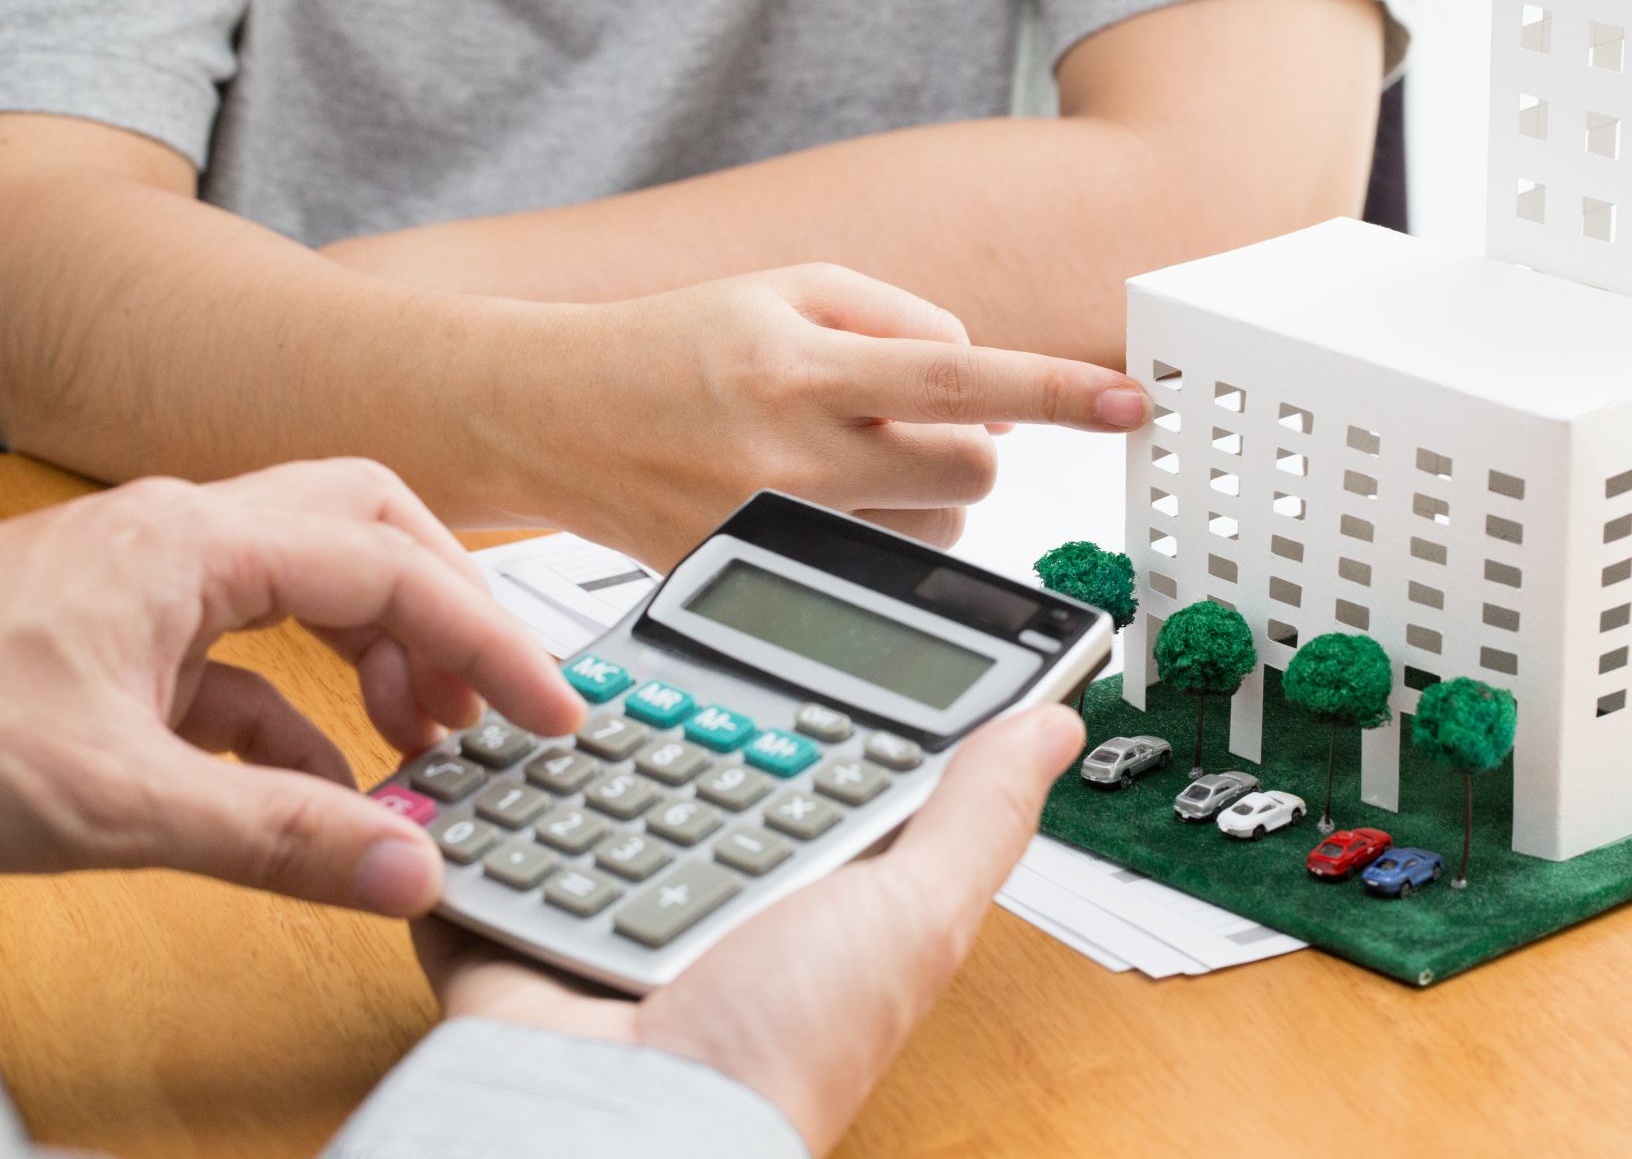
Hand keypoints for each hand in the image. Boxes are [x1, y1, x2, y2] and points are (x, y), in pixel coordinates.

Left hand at [0, 460, 582, 913]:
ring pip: (313, 576)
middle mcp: (179, 534)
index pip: (393, 568)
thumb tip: (411, 866)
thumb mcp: (113, 801)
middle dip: (445, 609)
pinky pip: (248, 647)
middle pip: (369, 526)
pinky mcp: (117, 632)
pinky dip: (304, 704)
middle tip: (489, 699)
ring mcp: (146, 576)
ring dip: (380, 650)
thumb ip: (278, 834)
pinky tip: (320, 776)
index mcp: (191, 542)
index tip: (549, 712)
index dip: (490, 642)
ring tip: (420, 736)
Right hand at [417, 701, 1084, 1154]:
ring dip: (567, 744)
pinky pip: (486, 852)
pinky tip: (473, 758)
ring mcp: (609, 917)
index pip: (810, 762)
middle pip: (686, 759)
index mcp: (812, 888)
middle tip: (649, 646)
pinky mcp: (517, 935)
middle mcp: (714, 896)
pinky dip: (471, 810)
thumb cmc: (781, 1050)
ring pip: (584, 788)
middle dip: (666, 705)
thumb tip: (1052, 728)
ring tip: (556, 689)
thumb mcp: (912, 914)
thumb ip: (974, 816)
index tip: (787, 631)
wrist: (620, 1133)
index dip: (801, 698)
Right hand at [484, 263, 1146, 561]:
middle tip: (921, 421)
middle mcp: (791, 455)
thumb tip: (986, 391)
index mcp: (802, 366)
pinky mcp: (757, 575)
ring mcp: (774, 527)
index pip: (957, 378)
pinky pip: (880, 567)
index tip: (1130, 400)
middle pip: (972, 473)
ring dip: (928, 493)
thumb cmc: (676, 342)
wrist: (549, 413)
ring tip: (847, 455)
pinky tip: (820, 493)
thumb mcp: (791, 288)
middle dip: (976, 447)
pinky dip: (883, 529)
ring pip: (937, 529)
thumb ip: (906, 322)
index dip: (1055, 389)